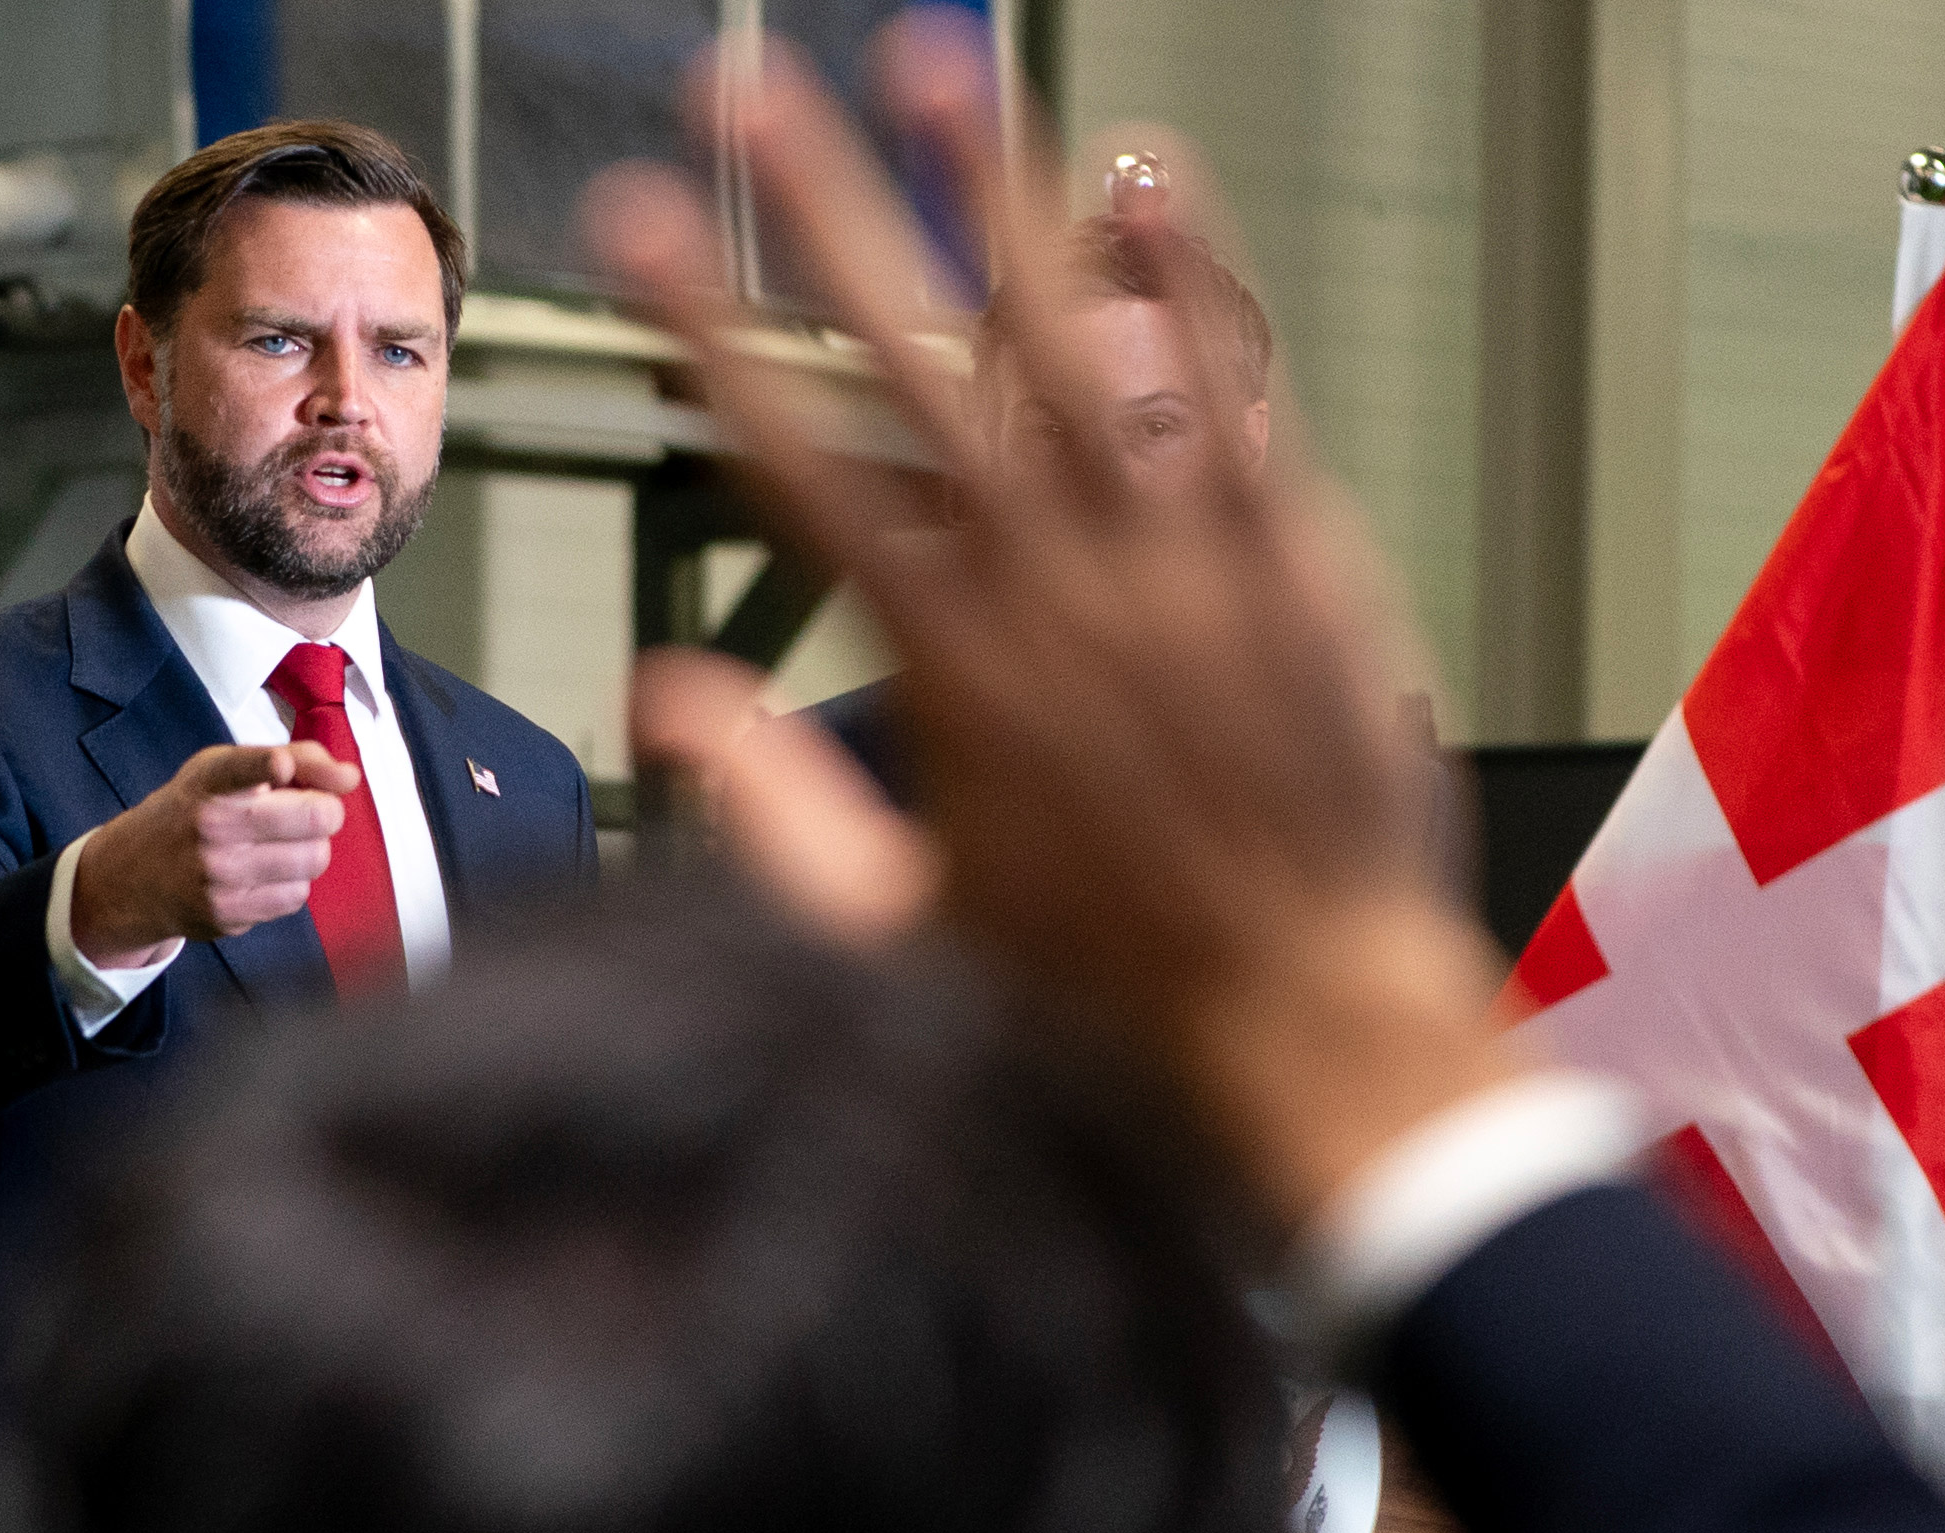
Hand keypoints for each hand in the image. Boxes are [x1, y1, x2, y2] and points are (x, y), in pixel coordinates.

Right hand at [69, 740, 364, 965]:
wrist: (133, 876)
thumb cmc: (194, 811)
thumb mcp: (228, 768)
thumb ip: (298, 758)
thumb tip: (350, 777)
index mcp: (211, 778)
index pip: (242, 769)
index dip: (269, 767)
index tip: (282, 768)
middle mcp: (211, 824)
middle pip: (315, 818)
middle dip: (325, 813)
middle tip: (309, 813)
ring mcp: (218, 874)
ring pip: (314, 860)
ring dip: (310, 851)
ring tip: (282, 845)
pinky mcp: (226, 913)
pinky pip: (295, 896)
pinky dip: (291, 884)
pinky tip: (263, 874)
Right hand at [591, 25, 1517, 1226]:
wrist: (1305, 1024)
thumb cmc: (1099, 1000)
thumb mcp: (892, 925)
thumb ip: (769, 806)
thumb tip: (663, 696)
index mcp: (948, 666)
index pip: (794, 457)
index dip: (706, 330)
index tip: (639, 229)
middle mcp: (1058, 583)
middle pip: (914, 351)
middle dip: (817, 207)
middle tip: (742, 85)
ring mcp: (1181, 556)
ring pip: (1072, 329)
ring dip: (994, 188)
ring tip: (932, 61)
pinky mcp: (1288, 555)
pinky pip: (1227, 385)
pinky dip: (1186, 276)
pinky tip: (1142, 174)